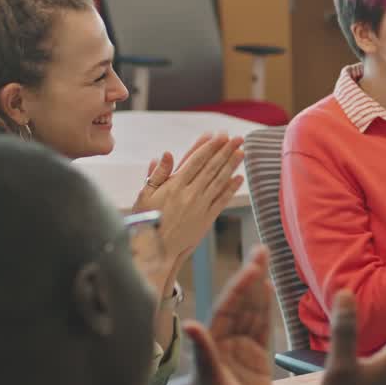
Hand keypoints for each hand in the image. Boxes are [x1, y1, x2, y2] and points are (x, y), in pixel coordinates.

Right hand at [132, 133, 245, 261]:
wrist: (156, 249)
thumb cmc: (146, 220)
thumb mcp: (145, 195)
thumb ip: (157, 174)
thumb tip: (165, 154)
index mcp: (174, 185)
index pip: (196, 160)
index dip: (209, 146)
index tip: (219, 135)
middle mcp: (190, 193)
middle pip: (211, 167)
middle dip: (225, 151)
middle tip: (237, 138)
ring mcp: (200, 206)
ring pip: (219, 181)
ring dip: (231, 165)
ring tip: (241, 152)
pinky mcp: (207, 218)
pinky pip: (222, 200)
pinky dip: (231, 188)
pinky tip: (239, 177)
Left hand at [182, 247, 274, 384]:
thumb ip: (205, 356)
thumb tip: (191, 324)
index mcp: (214, 347)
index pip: (229, 309)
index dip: (240, 286)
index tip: (252, 266)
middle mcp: (227, 345)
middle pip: (241, 304)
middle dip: (250, 278)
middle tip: (262, 251)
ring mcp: (243, 352)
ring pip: (252, 313)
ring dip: (259, 289)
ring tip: (266, 263)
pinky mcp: (258, 362)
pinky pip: (263, 330)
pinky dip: (266, 310)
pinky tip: (270, 293)